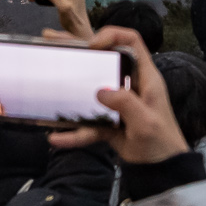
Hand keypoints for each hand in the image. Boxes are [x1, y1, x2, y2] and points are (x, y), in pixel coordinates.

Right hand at [47, 30, 190, 163]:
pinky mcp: (108, 121)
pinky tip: (56, 138)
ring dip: (67, 84)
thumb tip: (100, 92)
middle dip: (78, 50)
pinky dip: (72, 131)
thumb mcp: (145, 122)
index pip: (132, 41)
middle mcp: (129, 84)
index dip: (112, 35)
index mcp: (145, 77)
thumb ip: (126, 104)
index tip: (91, 46)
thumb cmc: (161, 141)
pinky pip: (87, 122)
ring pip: (89, 88)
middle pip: (103, 59)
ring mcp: (117, 103)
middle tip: (52, 41)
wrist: (161, 170)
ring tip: (44, 73)